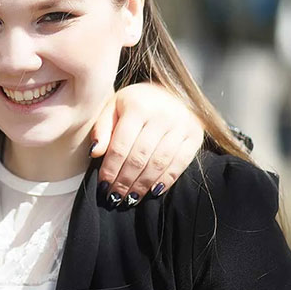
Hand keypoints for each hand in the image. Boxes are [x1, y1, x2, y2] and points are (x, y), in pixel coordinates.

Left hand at [91, 82, 203, 205]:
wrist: (169, 91)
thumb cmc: (134, 103)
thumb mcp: (112, 108)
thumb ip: (102, 129)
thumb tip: (94, 153)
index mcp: (137, 106)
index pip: (120, 145)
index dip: (110, 168)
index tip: (103, 186)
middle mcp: (162, 114)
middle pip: (140, 157)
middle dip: (125, 181)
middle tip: (115, 197)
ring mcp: (182, 125)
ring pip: (159, 163)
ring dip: (143, 185)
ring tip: (130, 198)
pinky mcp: (196, 135)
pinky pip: (180, 163)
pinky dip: (166, 180)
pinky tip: (153, 192)